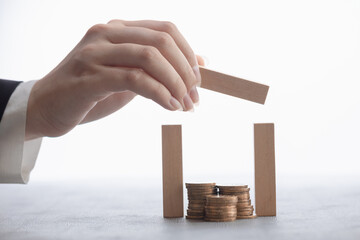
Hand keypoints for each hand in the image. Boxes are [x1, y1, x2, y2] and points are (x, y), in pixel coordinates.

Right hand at [26, 20, 202, 139]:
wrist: (45, 107)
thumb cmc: (89, 92)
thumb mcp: (126, 74)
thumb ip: (155, 67)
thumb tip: (197, 62)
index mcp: (117, 29)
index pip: (165, 30)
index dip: (188, 54)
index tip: (197, 80)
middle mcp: (106, 34)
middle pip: (162, 41)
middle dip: (185, 71)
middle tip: (193, 96)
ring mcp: (95, 53)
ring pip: (150, 57)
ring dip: (175, 84)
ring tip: (183, 105)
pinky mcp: (89, 77)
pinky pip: (135, 79)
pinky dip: (159, 94)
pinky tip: (169, 106)